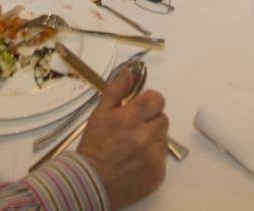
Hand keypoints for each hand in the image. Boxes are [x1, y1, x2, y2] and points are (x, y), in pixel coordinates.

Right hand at [76, 69, 167, 208]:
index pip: (156, 99)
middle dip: (150, 121)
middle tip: (134, 130)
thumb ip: (116, 91)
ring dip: (152, 139)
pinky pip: (162, 158)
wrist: (90, 183)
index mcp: (130, 119)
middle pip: (162, 118)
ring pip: (163, 138)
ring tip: (134, 147)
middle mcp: (145, 137)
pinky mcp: (158, 173)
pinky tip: (137, 161)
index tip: (140, 109)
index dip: (149, 102)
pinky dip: (152, 157)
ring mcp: (153, 156)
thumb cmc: (94, 146)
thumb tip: (129, 71)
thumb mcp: (99, 115)